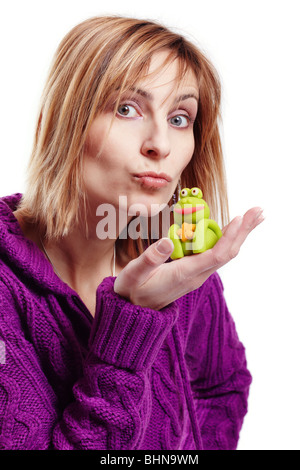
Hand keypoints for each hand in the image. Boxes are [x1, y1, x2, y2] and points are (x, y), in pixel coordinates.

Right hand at [114, 207, 264, 309]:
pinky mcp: (193, 273)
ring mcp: (196, 275)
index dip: (230, 236)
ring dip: (239, 235)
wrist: (134, 311)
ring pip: (224, 253)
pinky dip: (227, 240)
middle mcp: (196, 275)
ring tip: (252, 218)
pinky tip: (231, 231)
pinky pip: (216, 255)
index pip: (216, 254)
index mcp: (185, 273)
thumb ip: (149, 259)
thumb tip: (167, 240)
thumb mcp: (134, 274)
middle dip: (244, 231)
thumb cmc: (132, 291)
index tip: (240, 218)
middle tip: (258, 211)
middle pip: (228, 252)